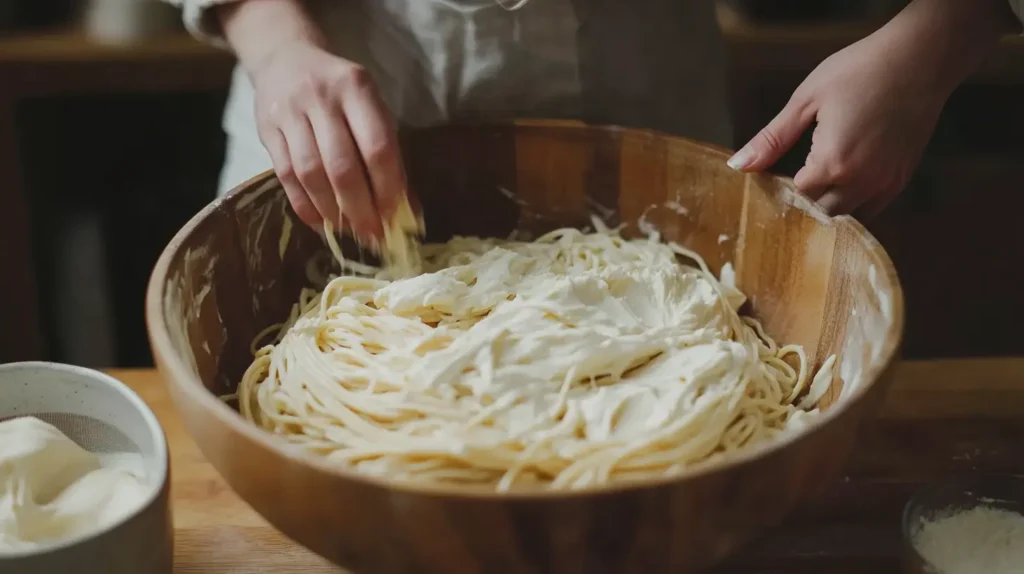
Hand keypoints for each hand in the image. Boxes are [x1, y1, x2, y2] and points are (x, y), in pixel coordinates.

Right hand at [250, 42, 407, 241]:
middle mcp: (322, 98)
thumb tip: (408, 211)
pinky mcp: (267, 130)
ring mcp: (290, 113)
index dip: (387, 188)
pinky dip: (305, 206)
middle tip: (373, 235)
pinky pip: (286, 177)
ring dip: (332, 211)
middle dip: (360, 208)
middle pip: (342, 166)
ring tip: (349, 231)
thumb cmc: (340, 92)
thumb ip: (390, 156)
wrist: (285, 58)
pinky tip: (322, 222)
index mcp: (357, 89)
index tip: (394, 218)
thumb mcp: (371, 109)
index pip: (377, 147)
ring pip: (311, 175)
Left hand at [728, 32, 947, 218]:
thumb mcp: (806, 100)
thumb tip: (738, 165)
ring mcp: (885, 182)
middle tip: (795, 180)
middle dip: (806, 201)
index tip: (775, 175)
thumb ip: (772, 139)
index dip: (783, 188)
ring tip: (820, 181)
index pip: (797, 196)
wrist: (919, 58)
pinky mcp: (902, 178)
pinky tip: (845, 181)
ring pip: (849, 215)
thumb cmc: (859, 71)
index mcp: (832, 162)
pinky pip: (873, 207)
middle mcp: (860, 180)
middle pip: (822, 212)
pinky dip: (856, 202)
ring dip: (830, 204)